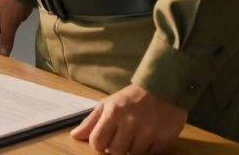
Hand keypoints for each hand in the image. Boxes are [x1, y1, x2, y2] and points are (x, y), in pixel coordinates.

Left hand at [70, 84, 186, 154]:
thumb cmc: (131, 98)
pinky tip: (148, 137)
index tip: (105, 138)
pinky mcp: (164, 139)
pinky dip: (147, 149)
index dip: (99, 143)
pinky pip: (150, 154)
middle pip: (115, 151)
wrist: (163, 89)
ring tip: (135, 136)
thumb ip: (91, 121)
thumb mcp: (108, 104)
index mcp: (113, 112)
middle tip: (121, 137)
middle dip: (116, 147)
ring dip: (132, 149)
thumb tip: (74, 136)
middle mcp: (130, 123)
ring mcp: (148, 132)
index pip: (97, 142)